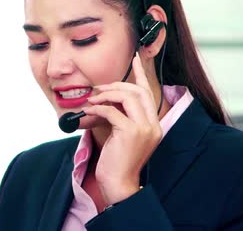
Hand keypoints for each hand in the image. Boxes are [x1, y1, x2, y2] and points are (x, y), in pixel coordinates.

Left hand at [81, 52, 162, 205]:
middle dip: (116, 85)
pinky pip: (113, 111)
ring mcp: (144, 129)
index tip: (135, 58)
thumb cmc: (116, 161)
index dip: (141, 74)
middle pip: (138, 91)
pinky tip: (89, 111)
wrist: (117, 184)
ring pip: (128, 97)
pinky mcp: (131, 133)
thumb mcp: (121, 136)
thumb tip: (103, 98)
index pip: (149, 93)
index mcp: (153, 125)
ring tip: (92, 100)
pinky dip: (99, 108)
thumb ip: (119, 116)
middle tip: (98, 89)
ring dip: (107, 94)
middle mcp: (153, 125)